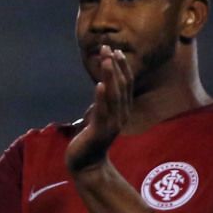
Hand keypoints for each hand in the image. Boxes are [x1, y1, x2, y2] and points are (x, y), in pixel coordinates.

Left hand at [67, 45, 131, 174]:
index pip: (125, 84)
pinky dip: (101, 97)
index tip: (115, 51)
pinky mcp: (101, 131)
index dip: (121, 67)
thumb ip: (102, 102)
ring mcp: (112, 123)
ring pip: (114, 95)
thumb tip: (102, 85)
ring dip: (110, 76)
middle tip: (108, 48)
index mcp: (121, 110)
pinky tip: (99, 85)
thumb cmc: (91, 139)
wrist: (86, 163)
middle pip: (121, 86)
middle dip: (115, 66)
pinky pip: (102, 111)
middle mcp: (121, 114)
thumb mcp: (98, 116)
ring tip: (106, 60)